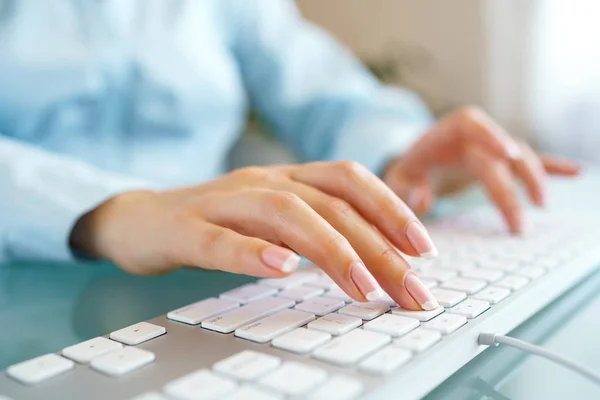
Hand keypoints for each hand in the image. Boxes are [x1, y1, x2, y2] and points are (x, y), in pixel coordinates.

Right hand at [70, 162, 439, 309]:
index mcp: (286, 178)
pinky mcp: (185, 229)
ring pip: (284, 213)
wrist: (139, 218)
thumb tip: (375, 257)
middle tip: (410, 289)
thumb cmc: (217, 223)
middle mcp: (261, 181)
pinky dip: (252, 252)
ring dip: (330, 248)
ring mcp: (222, 202)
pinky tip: (281, 269)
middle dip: (377, 246)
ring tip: (363, 286)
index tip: (425, 249)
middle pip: (328, 203)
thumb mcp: (274, 221)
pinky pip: (219, 238)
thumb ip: (317, 228)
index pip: (348, 180)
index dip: (390, 208)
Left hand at [384, 106, 580, 232]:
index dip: (490, 134)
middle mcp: (473, 137)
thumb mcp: (396, 181)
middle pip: (499, 154)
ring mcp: (491, 147)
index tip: (508, 154)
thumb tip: (421, 201)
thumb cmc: (405, 172)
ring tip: (542, 206)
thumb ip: (405, 190)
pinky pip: (529, 161)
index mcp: (444, 133)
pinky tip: (575, 172)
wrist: (414, 164)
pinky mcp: (501, 160)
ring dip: (534, 179)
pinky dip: (550, 166)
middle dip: (511, 186)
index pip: (470, 123)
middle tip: (518, 224)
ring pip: (519, 156)